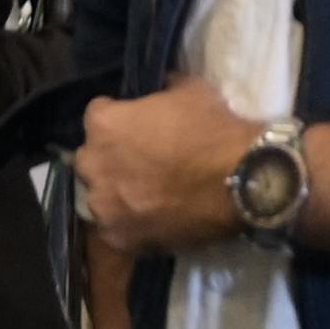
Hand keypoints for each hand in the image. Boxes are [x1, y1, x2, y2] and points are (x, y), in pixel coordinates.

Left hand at [75, 76, 263, 257]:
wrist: (238, 180)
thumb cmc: (211, 130)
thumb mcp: (189, 90)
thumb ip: (162, 90)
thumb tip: (161, 90)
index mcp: (104, 125)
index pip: (96, 114)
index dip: (118, 117)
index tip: (135, 123)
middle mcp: (94, 166)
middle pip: (91, 159)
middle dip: (109, 158)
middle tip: (139, 160)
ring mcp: (105, 207)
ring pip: (100, 197)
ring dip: (117, 193)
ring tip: (147, 194)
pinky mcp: (120, 239)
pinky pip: (116, 228)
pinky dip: (130, 224)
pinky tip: (154, 218)